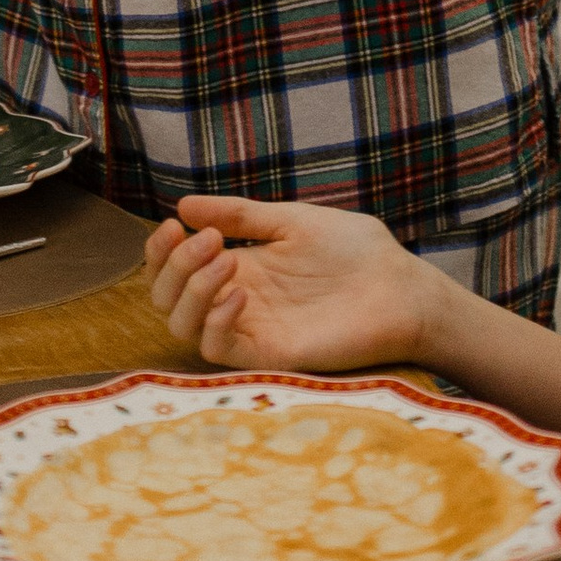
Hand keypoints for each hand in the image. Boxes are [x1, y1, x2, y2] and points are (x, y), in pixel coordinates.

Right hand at [143, 195, 440, 372]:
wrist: (399, 286)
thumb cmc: (355, 252)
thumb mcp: (291, 221)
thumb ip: (239, 216)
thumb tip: (183, 206)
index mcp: (238, 268)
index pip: (174, 270)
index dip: (161, 251)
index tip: (173, 224)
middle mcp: (236, 301)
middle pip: (167, 298)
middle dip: (174, 265)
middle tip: (209, 240)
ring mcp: (250, 329)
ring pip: (183, 326)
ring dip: (191, 289)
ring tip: (226, 260)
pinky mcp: (268, 355)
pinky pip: (218, 349)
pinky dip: (216, 320)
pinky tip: (240, 292)